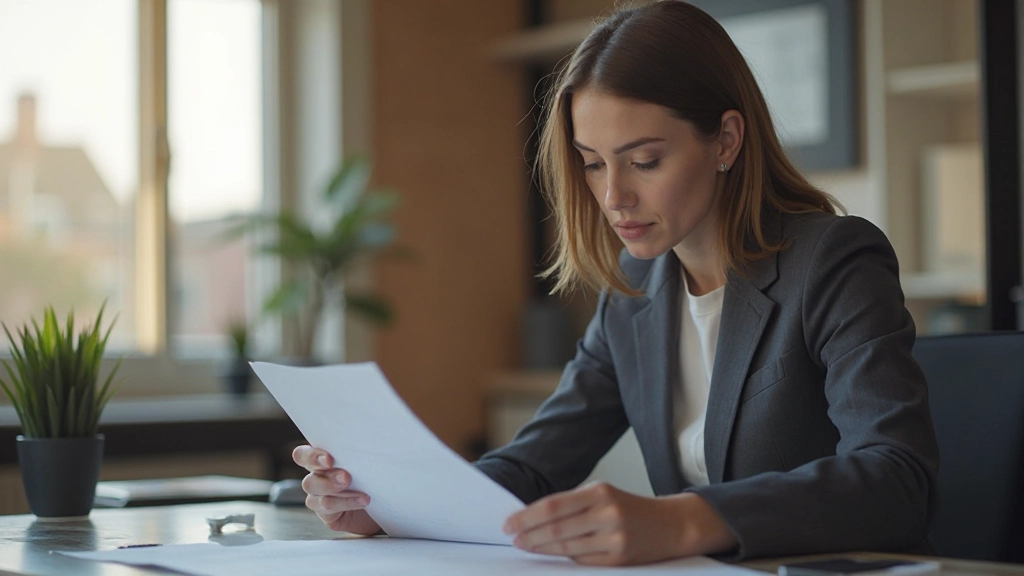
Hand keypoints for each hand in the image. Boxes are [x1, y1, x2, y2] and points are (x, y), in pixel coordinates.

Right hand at [292, 445, 382, 535]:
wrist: (383, 503)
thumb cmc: (374, 477)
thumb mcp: (367, 462)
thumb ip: (358, 453)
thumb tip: (367, 443)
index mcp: (321, 460)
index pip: (303, 455)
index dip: (311, 456)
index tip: (329, 459)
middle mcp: (316, 477)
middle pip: (308, 478)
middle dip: (325, 475)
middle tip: (345, 476)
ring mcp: (318, 497)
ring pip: (315, 491)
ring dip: (334, 487)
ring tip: (356, 487)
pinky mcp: (326, 514)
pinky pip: (328, 507)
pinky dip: (347, 502)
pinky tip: (363, 500)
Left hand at [502, 482, 735, 565]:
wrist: (671, 525)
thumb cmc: (629, 508)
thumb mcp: (603, 495)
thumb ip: (572, 505)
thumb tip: (532, 517)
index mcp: (600, 492)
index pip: (553, 505)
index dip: (527, 516)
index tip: (508, 522)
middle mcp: (607, 513)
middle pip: (556, 528)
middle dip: (529, 535)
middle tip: (512, 538)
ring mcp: (614, 538)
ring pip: (566, 547)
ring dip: (541, 548)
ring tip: (525, 546)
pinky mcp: (619, 558)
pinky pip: (582, 561)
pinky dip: (564, 558)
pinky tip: (551, 554)